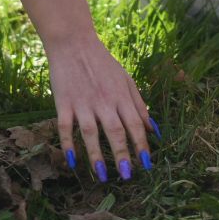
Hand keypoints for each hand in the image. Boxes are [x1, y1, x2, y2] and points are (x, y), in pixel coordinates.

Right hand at [47, 36, 155, 181]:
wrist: (74, 43)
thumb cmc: (103, 63)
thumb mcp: (126, 79)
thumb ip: (139, 104)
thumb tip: (154, 130)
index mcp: (121, 96)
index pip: (134, 124)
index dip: (141, 145)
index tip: (146, 164)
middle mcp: (104, 101)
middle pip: (115, 131)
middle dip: (122, 155)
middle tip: (127, 176)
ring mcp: (83, 102)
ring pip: (91, 133)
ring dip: (96, 155)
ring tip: (103, 176)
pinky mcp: (64, 103)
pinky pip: (65, 127)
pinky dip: (68, 144)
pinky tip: (72, 161)